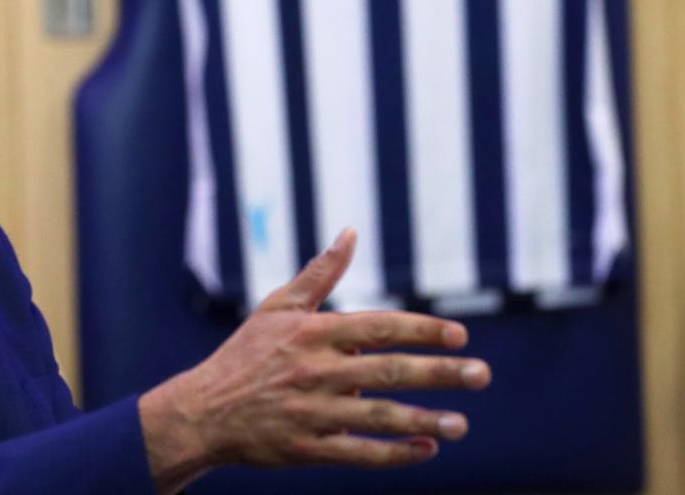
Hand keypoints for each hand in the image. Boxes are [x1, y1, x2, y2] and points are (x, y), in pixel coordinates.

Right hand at [138, 228, 490, 492]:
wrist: (204, 411)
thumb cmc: (246, 354)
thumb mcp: (278, 307)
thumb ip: (320, 273)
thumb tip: (351, 232)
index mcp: (312, 333)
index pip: (378, 327)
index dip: (421, 330)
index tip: (459, 335)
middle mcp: (316, 371)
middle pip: (389, 371)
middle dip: (439, 373)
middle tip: (481, 375)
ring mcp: (313, 412)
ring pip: (379, 416)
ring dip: (425, 419)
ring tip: (462, 423)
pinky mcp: (309, 448)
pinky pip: (360, 452)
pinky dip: (394, 453)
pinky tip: (426, 449)